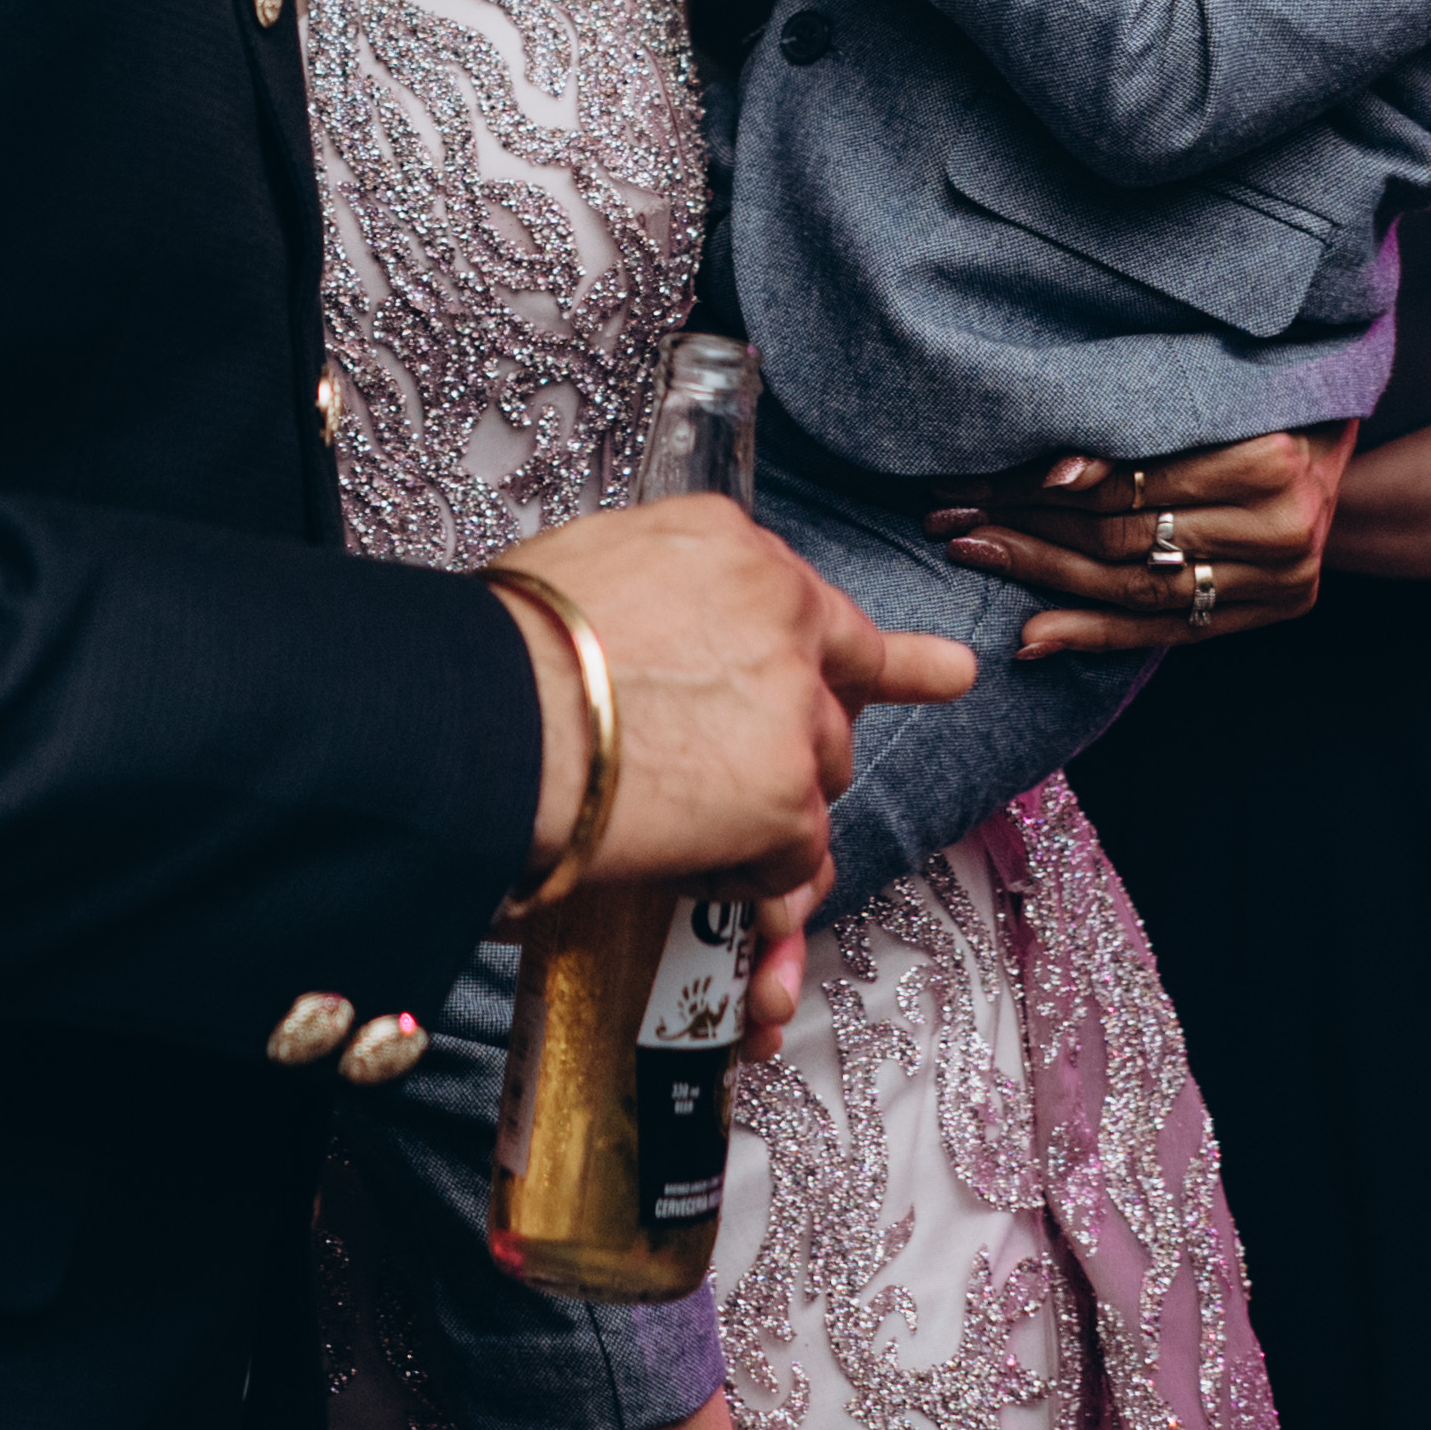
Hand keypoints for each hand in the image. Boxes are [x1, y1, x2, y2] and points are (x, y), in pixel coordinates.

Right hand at [489, 487, 968, 915]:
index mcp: (728, 547)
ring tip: (673, 824)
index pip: (819, 600)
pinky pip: (789, 861)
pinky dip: (746, 882)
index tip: (946, 675)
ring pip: (820, 778)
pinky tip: (678, 860)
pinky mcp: (787, 799)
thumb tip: (651, 635)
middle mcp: (782, 613)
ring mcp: (794, 708)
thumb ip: (660, 596)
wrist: (484, 717)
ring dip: (765, 814)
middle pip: (832, 697)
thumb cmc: (498, 652)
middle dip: (798, 745)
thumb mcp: (584, 568)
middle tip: (756, 781)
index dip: (877, 654)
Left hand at [923, 425, 1353, 659]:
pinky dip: (1095, 635)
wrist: (1339, 452)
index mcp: (1269, 457)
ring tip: (976, 558)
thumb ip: (1142, 428)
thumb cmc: (1257, 400)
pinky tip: (1033, 636)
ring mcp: (1279, 579)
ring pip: (1135, 588)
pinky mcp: (1268, 611)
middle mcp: (1279, 527)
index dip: (1044, 486)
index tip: (970, 481)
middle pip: (1125, 537)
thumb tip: (1057, 471)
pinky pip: (1166, 632)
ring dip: (1045, 578)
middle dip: (1027, 528)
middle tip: (950, 520)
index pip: (1129, 485)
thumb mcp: (1208, 392)